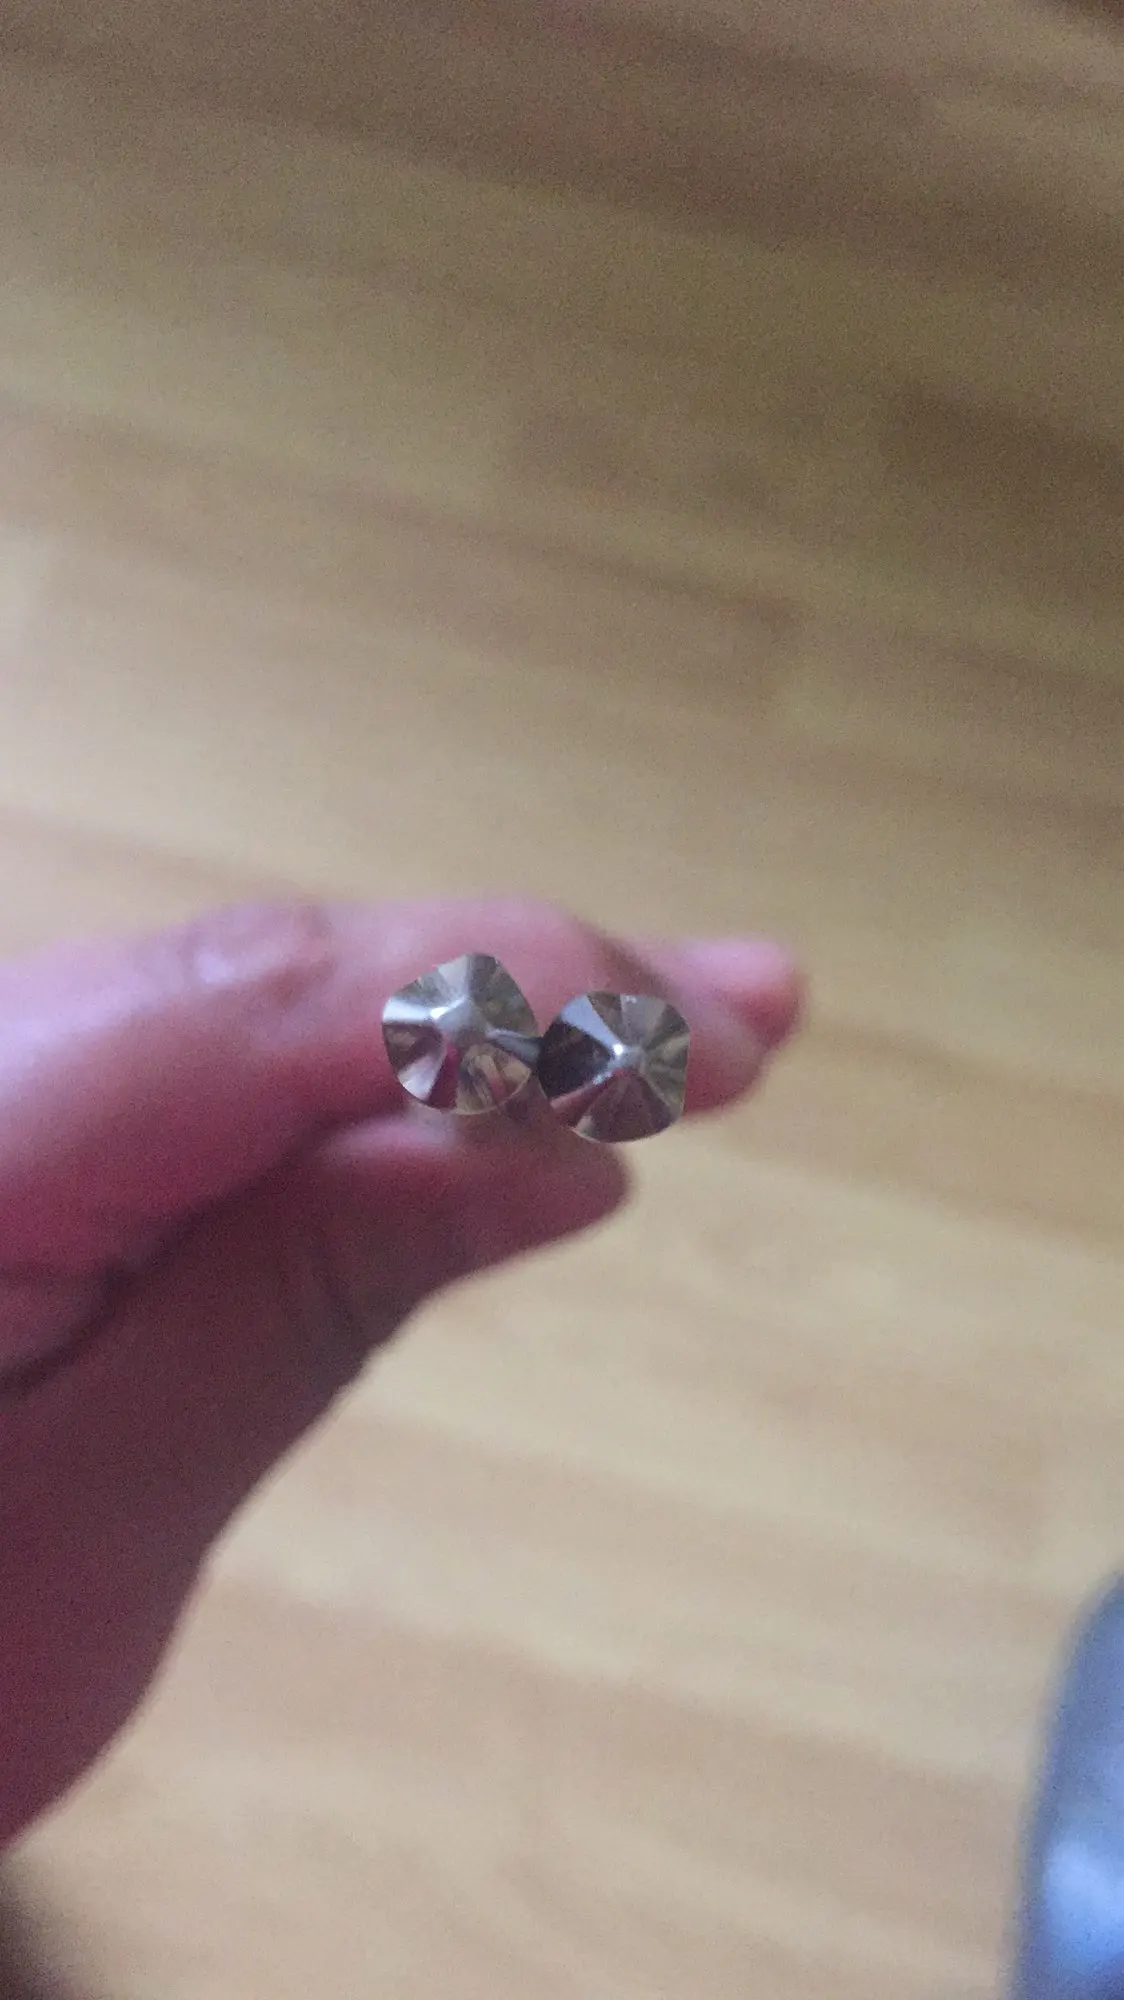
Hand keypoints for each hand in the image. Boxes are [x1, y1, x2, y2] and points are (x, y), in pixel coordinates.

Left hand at [0, 897, 800, 1843]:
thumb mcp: (102, 1517)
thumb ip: (306, 1295)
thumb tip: (546, 1150)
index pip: (250, 1003)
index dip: (498, 991)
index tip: (709, 1034)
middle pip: (266, 973)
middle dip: (519, 990)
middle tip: (748, 1022)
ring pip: (256, 1000)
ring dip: (469, 1021)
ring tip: (675, 1042)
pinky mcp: (33, 1122)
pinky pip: (218, 1063)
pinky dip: (374, 1077)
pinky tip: (497, 1090)